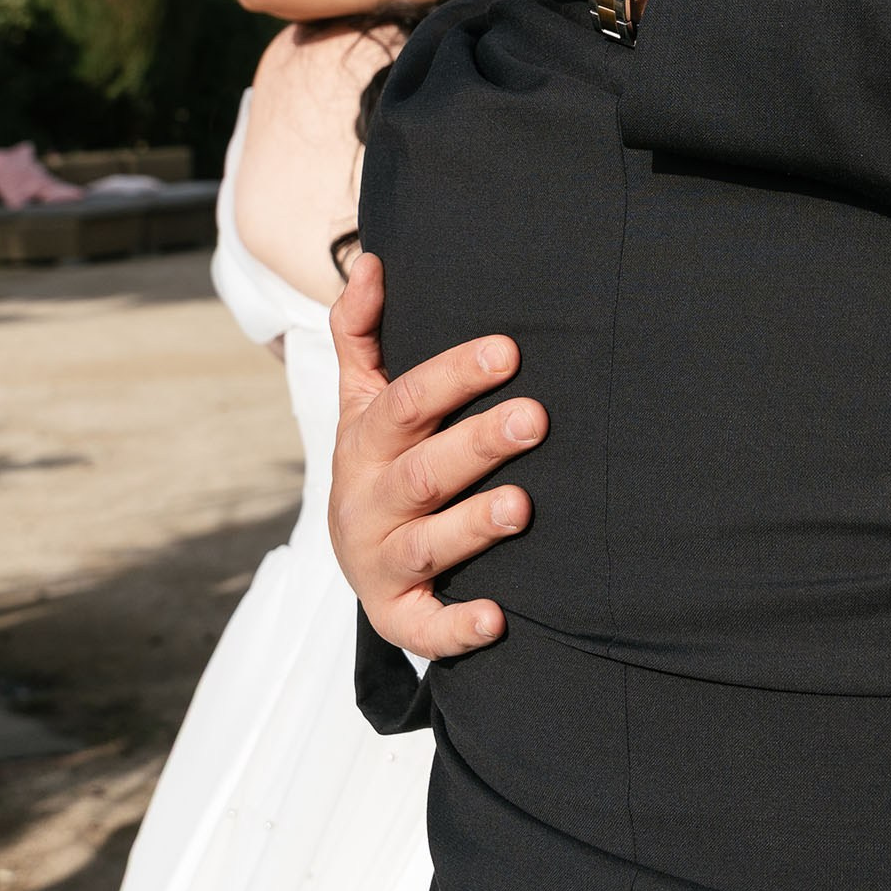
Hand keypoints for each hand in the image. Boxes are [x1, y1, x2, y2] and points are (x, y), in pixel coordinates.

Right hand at [328, 253, 546, 657]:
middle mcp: (366, 501)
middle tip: (535, 417)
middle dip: (477, 443)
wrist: (355, 558)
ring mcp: (379, 561)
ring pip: (425, 544)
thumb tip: (371, 263)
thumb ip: (362, 332)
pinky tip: (498, 617)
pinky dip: (457, 626)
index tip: (509, 350)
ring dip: (471, 525)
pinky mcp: (397, 615)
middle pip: (422, 471)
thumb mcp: (361, 398)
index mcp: (364, 442)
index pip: (406, 402)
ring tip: (521, 506)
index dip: (454, 375)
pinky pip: (423, 627)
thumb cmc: (379, 462)